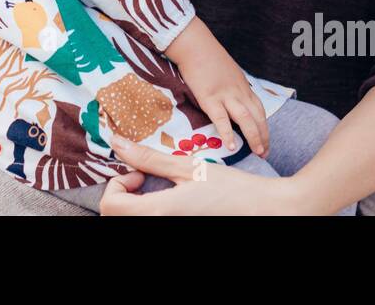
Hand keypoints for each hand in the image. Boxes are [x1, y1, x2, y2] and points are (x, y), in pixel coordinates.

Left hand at [100, 138, 314, 214]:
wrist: (263, 210)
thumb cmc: (230, 189)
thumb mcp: (188, 167)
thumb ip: (150, 158)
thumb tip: (118, 143)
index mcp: (159, 213)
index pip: (110, 205)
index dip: (117, 184)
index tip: (140, 173)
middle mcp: (160, 228)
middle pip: (116, 216)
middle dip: (123, 194)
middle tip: (146, 178)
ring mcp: (171, 231)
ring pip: (132, 221)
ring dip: (135, 203)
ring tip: (160, 187)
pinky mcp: (181, 231)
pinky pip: (150, 223)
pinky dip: (150, 210)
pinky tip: (171, 200)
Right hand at [164, 18, 268, 156]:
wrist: (194, 44)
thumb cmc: (207, 55)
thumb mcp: (228, 70)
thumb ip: (233, 85)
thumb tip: (234, 97)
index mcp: (243, 85)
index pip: (259, 109)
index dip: (264, 126)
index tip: (266, 140)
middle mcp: (239, 91)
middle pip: (257, 116)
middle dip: (264, 136)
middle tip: (265, 153)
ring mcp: (225, 95)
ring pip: (246, 119)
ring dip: (254, 137)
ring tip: (257, 152)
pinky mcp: (210, 98)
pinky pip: (221, 119)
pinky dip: (227, 134)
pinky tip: (231, 146)